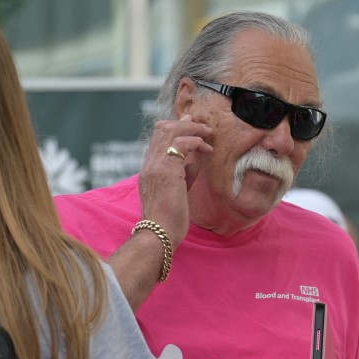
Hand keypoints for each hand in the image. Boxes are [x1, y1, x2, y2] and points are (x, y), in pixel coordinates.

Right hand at [138, 116, 212, 247]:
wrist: (159, 234)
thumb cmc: (169, 219)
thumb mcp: (177, 192)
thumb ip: (184, 175)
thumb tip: (194, 162)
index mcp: (150, 169)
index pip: (158, 138)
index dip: (176, 128)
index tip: (192, 126)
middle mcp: (150, 163)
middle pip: (163, 128)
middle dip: (186, 124)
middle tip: (204, 126)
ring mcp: (156, 165)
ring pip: (171, 131)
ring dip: (193, 129)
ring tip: (209, 134)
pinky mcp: (167, 171)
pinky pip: (182, 144)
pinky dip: (197, 142)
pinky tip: (207, 150)